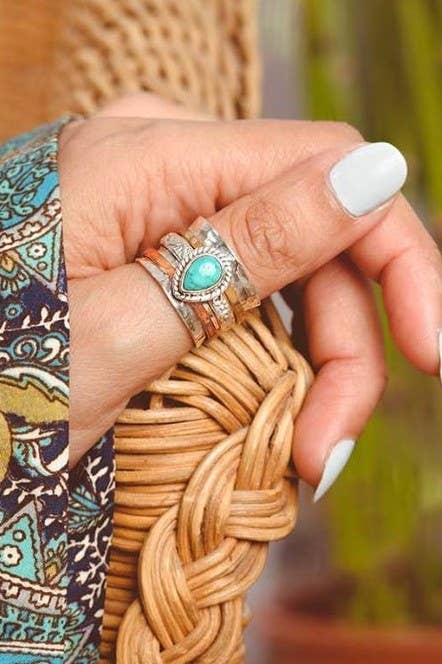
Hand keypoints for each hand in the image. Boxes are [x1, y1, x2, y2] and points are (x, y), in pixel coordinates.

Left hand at [59, 94, 441, 497]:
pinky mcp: (156, 243)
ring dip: (310, 366)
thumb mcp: (127, 326)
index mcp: (152, 153)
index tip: (431, 352)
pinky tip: (266, 414)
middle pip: (311, 233)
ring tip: (300, 455)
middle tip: (329, 450)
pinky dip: (269, 353)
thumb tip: (376, 172)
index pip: (327, 169)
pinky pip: (244, 284)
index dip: (399, 257)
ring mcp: (158, 199)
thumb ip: (256, 245)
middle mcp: (163, 158)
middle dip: (343, 350)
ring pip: (285, 269)